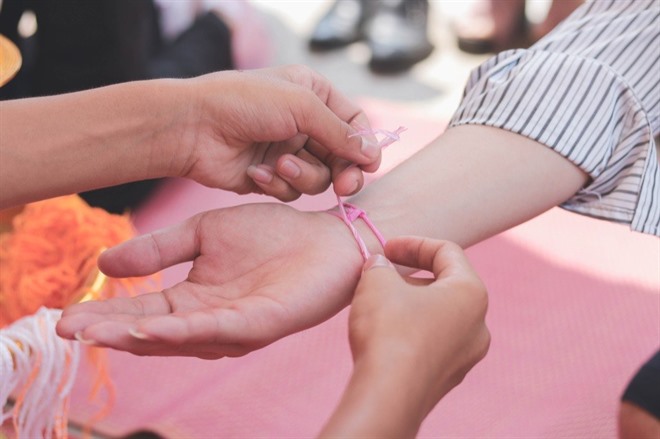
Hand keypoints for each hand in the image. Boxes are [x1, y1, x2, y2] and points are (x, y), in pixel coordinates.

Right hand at [56, 203, 365, 357]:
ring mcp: (235, 325)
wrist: (326, 235)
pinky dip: (184, 331)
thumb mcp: (205, 232)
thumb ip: (160, 248)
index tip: (65, 315)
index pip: (142, 308)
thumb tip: (104, 263)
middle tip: (69, 330)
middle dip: (111, 332)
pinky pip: (218, 329)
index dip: (105, 312)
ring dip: (139, 337)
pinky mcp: (261, 322)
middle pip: (153, 330)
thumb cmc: (272, 234)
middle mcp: (211, 319)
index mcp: (195, 298)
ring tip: (100, 333)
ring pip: (180, 337)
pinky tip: (152, 328)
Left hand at [172, 65, 380, 200]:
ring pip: (319, 178)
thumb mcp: (300, 106)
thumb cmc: (244, 103)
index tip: (370, 165)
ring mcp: (287, 151)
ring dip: (302, 175)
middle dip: (343, 172)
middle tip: (345, 186)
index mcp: (313, 95)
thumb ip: (340, 132)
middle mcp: (304, 124)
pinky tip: (256, 172)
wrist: (193, 128)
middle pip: (342, 157)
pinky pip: (292, 190)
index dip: (365, 145)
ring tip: (278, 165)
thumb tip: (371, 154)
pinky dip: (276, 184)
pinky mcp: (271, 176)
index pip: (354, 123)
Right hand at [350, 237, 489, 409]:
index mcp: (471, 293)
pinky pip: (432, 342)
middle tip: (380, 275)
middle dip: (410, 275)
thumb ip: (380, 265)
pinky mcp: (448, 378)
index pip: (447, 252)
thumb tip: (379, 265)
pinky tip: (384, 334)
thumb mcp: (377, 281)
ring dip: (410, 304)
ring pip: (439, 316)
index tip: (386, 249)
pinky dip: (411, 330)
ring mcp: (466, 356)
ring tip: (378, 304)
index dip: (413, 244)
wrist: (387, 395)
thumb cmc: (388, 329)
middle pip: (445, 285)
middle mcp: (479, 325)